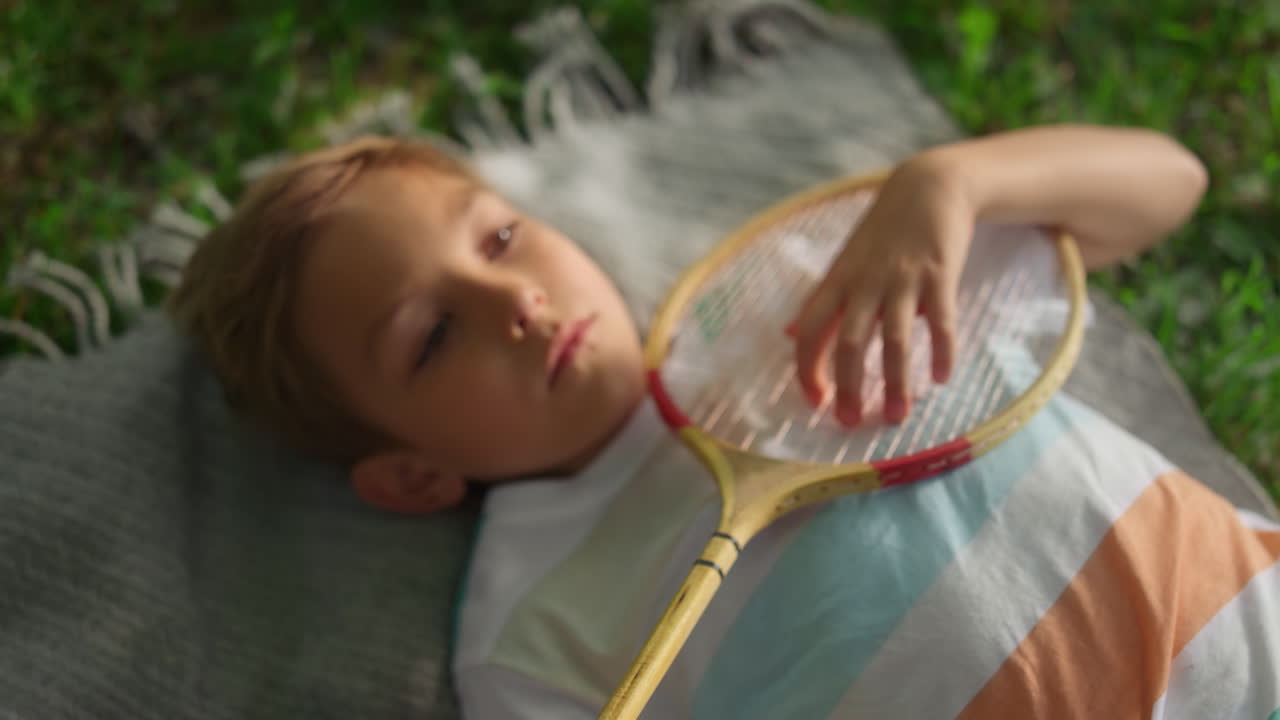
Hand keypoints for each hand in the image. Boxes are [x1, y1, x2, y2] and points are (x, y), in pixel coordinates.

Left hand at [786, 154, 974, 426]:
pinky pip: (941, 322)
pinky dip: (942, 352)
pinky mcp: (939, 275)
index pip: (811, 331)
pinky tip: (941, 379)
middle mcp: (866, 283)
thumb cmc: (883, 232)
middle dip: (848, 387)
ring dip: (896, 383)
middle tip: (851, 422)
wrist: (928, 186)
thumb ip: (822, 300)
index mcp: (837, 282)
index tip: (816, 401)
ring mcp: (903, 280)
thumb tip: (791, 334)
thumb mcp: (844, 262)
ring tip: (898, 416)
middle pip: (850, 343)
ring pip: (895, 341)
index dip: (808, 369)